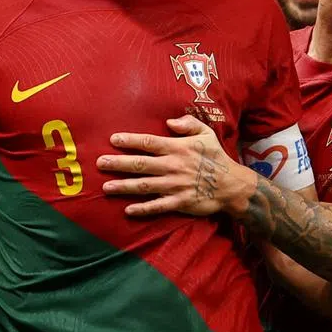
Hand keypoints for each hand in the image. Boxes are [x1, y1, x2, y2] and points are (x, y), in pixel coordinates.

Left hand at [97, 115, 249, 217]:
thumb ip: (188, 124)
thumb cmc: (215, 157)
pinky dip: (143, 209)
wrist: (232, 185)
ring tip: (106, 186)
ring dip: (124, 186)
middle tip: (99, 163)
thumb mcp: (206, 134)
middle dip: (118, 163)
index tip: (113, 139)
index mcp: (178, 148)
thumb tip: (169, 121)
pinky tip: (128, 210)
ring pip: (145, 186)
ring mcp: (175, 186)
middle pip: (141, 164)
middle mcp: (173, 166)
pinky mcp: (180, 202)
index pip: (149, 143)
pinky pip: (158, 206)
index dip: (130, 140)